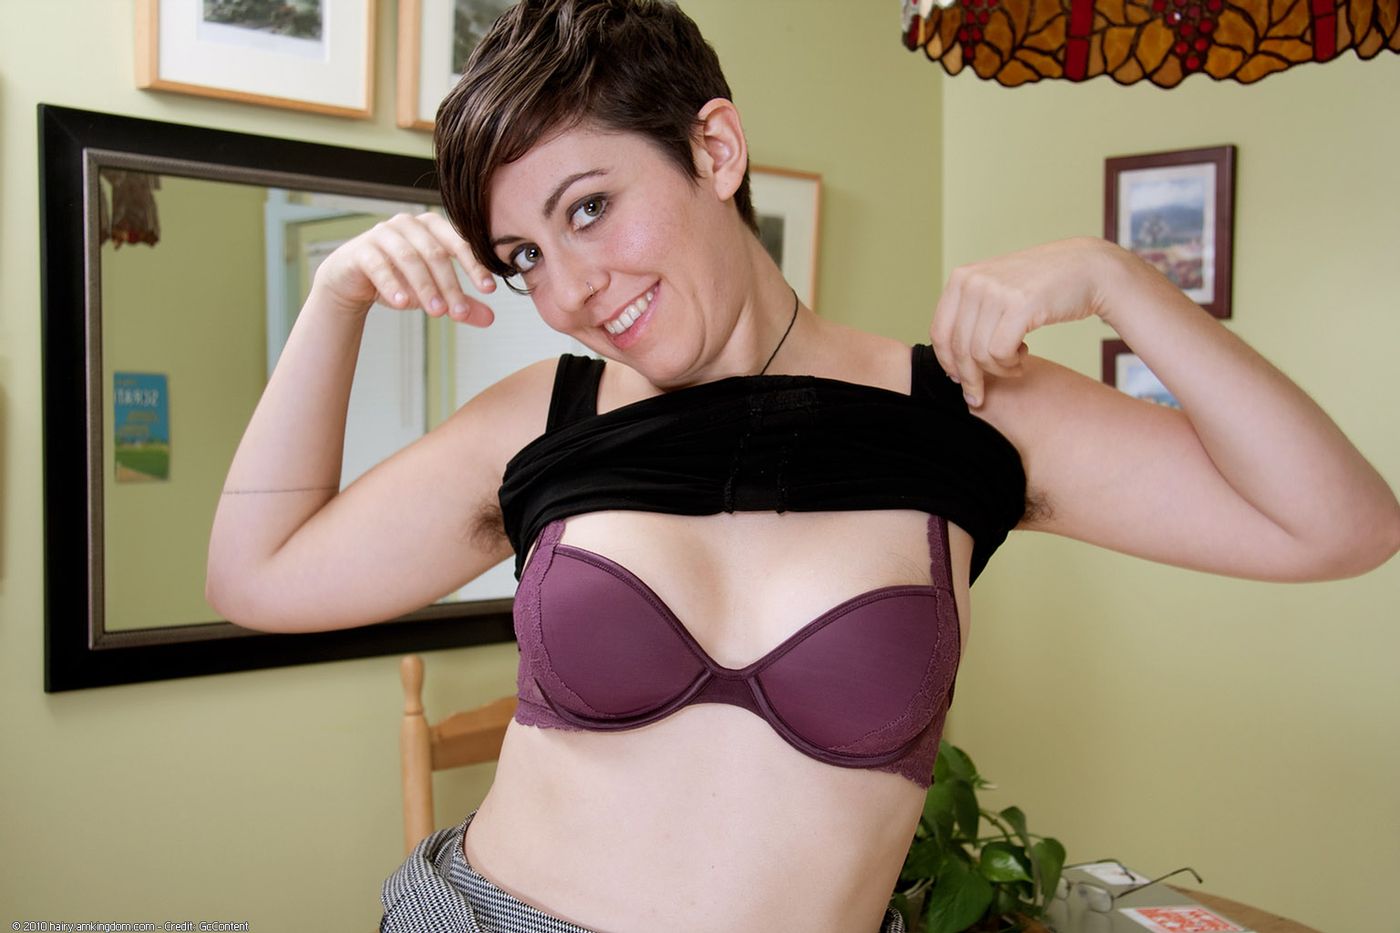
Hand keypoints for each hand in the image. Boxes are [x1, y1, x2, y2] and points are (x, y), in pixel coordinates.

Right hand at [310, 211, 497, 325]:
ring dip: (425, 287)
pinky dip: (392, 284)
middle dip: (450, 285)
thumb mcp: (433, 291)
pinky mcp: (362, 249)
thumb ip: (461, 302)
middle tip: (459, 313)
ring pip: (410, 258)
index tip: (489, 290)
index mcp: (432, 227)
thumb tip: (490, 319)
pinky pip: (379, 265)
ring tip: (437, 313)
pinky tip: (403, 304)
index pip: (460, 243)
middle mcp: (408, 224)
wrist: (352, 279)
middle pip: (436, 253)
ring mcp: (383, 233)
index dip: (475, 266)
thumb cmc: (399, 278)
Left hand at [931, 237, 1123, 406]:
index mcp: (962, 278)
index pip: (939, 332)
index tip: (960, 381)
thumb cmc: (1042, 287)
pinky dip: (1010, 366)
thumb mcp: (996, 291)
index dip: (948, 363)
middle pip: (957, 348)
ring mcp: (995, 291)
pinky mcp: (1019, 305)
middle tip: (981, 394)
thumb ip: (971, 315)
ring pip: (978, 354)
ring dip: (997, 370)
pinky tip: (1023, 357)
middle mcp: (973, 281)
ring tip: (1015, 364)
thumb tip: (951, 362)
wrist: (1088, 268)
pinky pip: (999, 353)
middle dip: (970, 378)